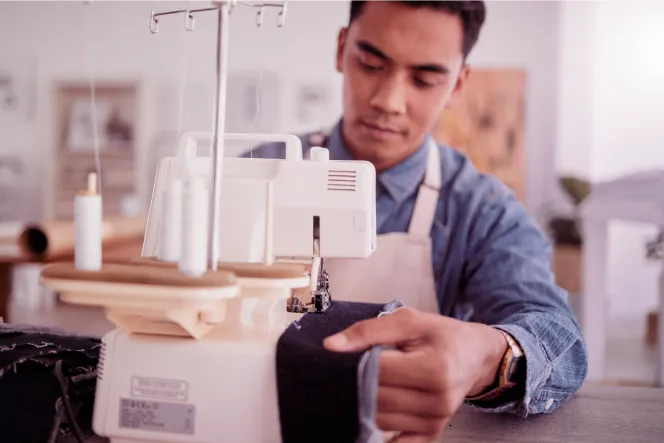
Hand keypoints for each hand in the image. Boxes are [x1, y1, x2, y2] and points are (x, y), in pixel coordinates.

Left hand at [323, 307, 507, 441]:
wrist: (474, 355)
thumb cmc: (442, 336)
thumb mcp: (408, 320)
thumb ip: (368, 331)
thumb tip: (332, 346)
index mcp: (435, 368)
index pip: (379, 372)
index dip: (355, 364)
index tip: (344, 357)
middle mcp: (438, 399)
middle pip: (377, 398)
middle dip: (357, 384)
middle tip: (348, 371)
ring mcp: (435, 420)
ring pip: (380, 420)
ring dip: (364, 404)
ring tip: (365, 384)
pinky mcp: (431, 432)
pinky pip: (396, 442)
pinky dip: (379, 428)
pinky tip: (371, 412)